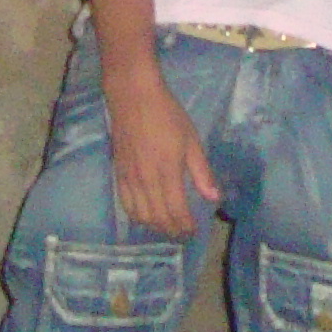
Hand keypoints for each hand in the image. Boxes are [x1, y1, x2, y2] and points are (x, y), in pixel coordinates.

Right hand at [102, 65, 218, 237]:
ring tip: (166, 227)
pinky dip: (136, 216)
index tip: (194, 231)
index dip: (185, 226)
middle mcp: (146, 181)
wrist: (133, 97)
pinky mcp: (118, 173)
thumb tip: (214, 197)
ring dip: (154, 226)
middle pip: (158, 218)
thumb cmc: (167, 115)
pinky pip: (125, 204)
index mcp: (167, 172)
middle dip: (171, 230)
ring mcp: (129, 178)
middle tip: (182, 233)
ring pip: (140, 215)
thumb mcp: (191, 140)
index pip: (176, 211)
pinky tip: (145, 216)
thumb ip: (201, 172)